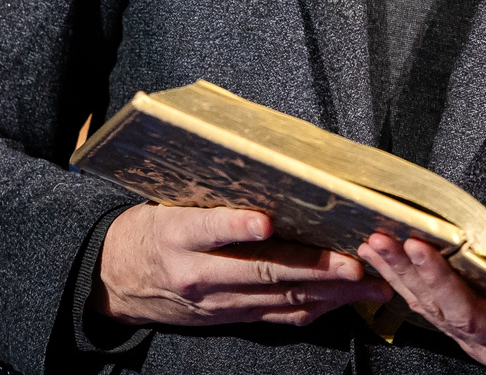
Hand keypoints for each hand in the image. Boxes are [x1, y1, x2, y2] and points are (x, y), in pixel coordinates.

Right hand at [97, 203, 392, 327]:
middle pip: (261, 272)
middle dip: (313, 268)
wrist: (115, 282)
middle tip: (354, 262)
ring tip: (369, 284)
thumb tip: (259, 166)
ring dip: (330, 292)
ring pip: (280, 299)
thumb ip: (207, 195)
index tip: (267, 220)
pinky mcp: (229, 319)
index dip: (237, 226)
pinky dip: (315, 307)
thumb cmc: (149, 230)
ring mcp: (216, 303)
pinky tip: (345, 300)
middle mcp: (198, 275)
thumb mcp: (164, 203)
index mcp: (176, 236)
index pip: (208, 229)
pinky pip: (278, 317)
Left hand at [358, 234, 485, 374]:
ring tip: (380, 242)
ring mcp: (473, 336)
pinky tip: (375, 250)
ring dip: (404, 276)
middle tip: (415, 249)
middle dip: (436, 284)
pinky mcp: (457, 323)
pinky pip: (419, 301)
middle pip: (463, 318)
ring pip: (432, 308)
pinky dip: (396, 278)